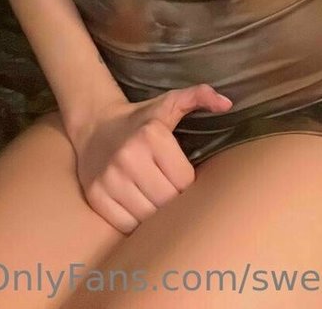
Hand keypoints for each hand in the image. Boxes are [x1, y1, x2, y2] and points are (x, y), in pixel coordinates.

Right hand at [71, 84, 232, 232]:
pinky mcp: (94, 196)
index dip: (188, 183)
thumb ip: (199, 96)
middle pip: (167, 202)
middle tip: (170, 191)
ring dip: (155, 215)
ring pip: (147, 218)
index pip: (184, 181)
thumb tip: (227, 103)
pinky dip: (134, 222)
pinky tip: (136, 205)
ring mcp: (109, 178)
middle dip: (173, 201)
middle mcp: (128, 157)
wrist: (93, 126)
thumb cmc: (139, 120)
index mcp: (151, 135)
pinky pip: (125, 225)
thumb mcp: (169, 103)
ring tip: (154, 199)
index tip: (182, 177)